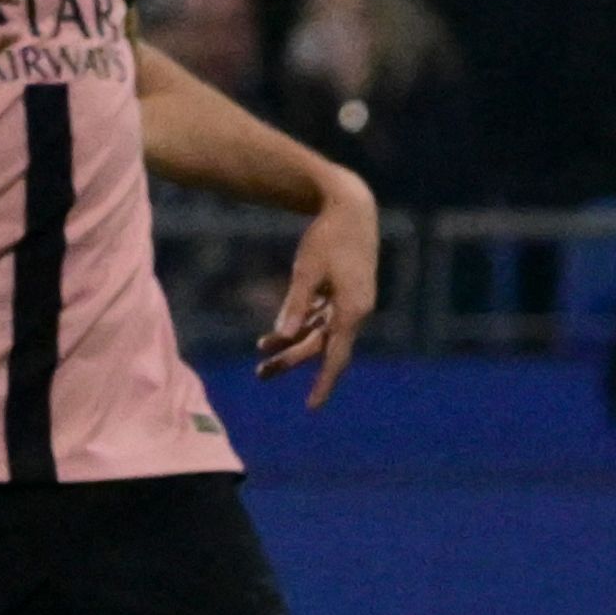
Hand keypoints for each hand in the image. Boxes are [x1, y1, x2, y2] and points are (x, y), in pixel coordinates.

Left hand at [253, 171, 377, 403]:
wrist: (350, 206)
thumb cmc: (328, 236)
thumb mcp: (307, 269)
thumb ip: (294, 304)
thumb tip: (282, 337)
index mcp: (352, 310)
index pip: (336, 357)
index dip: (323, 383)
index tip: (311, 408)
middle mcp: (356, 311)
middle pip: (322, 346)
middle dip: (291, 360)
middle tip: (260, 374)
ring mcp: (351, 302)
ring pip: (320, 333)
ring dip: (293, 344)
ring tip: (261, 355)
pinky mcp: (344, 292)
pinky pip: (322, 318)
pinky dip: (302, 325)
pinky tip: (279, 333)